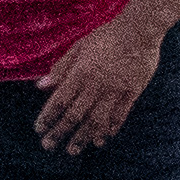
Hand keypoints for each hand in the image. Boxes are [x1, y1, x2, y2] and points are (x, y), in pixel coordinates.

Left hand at [35, 16, 164, 154]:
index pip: (58, 101)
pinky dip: (110, 127)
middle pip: (75, 115)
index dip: (47, 117)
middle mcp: (95, 85)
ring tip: (74, 150)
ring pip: (96, 119)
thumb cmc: (107, 36)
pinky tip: (103, 138)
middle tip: (49, 146)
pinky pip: (120, 114)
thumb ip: (61, 68)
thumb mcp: (79, 47)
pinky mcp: (132, 92)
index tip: (39, 130)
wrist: (140, 30)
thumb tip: (40, 86)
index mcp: (80, 73)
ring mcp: (115, 90)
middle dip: (60, 132)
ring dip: (83, 136)